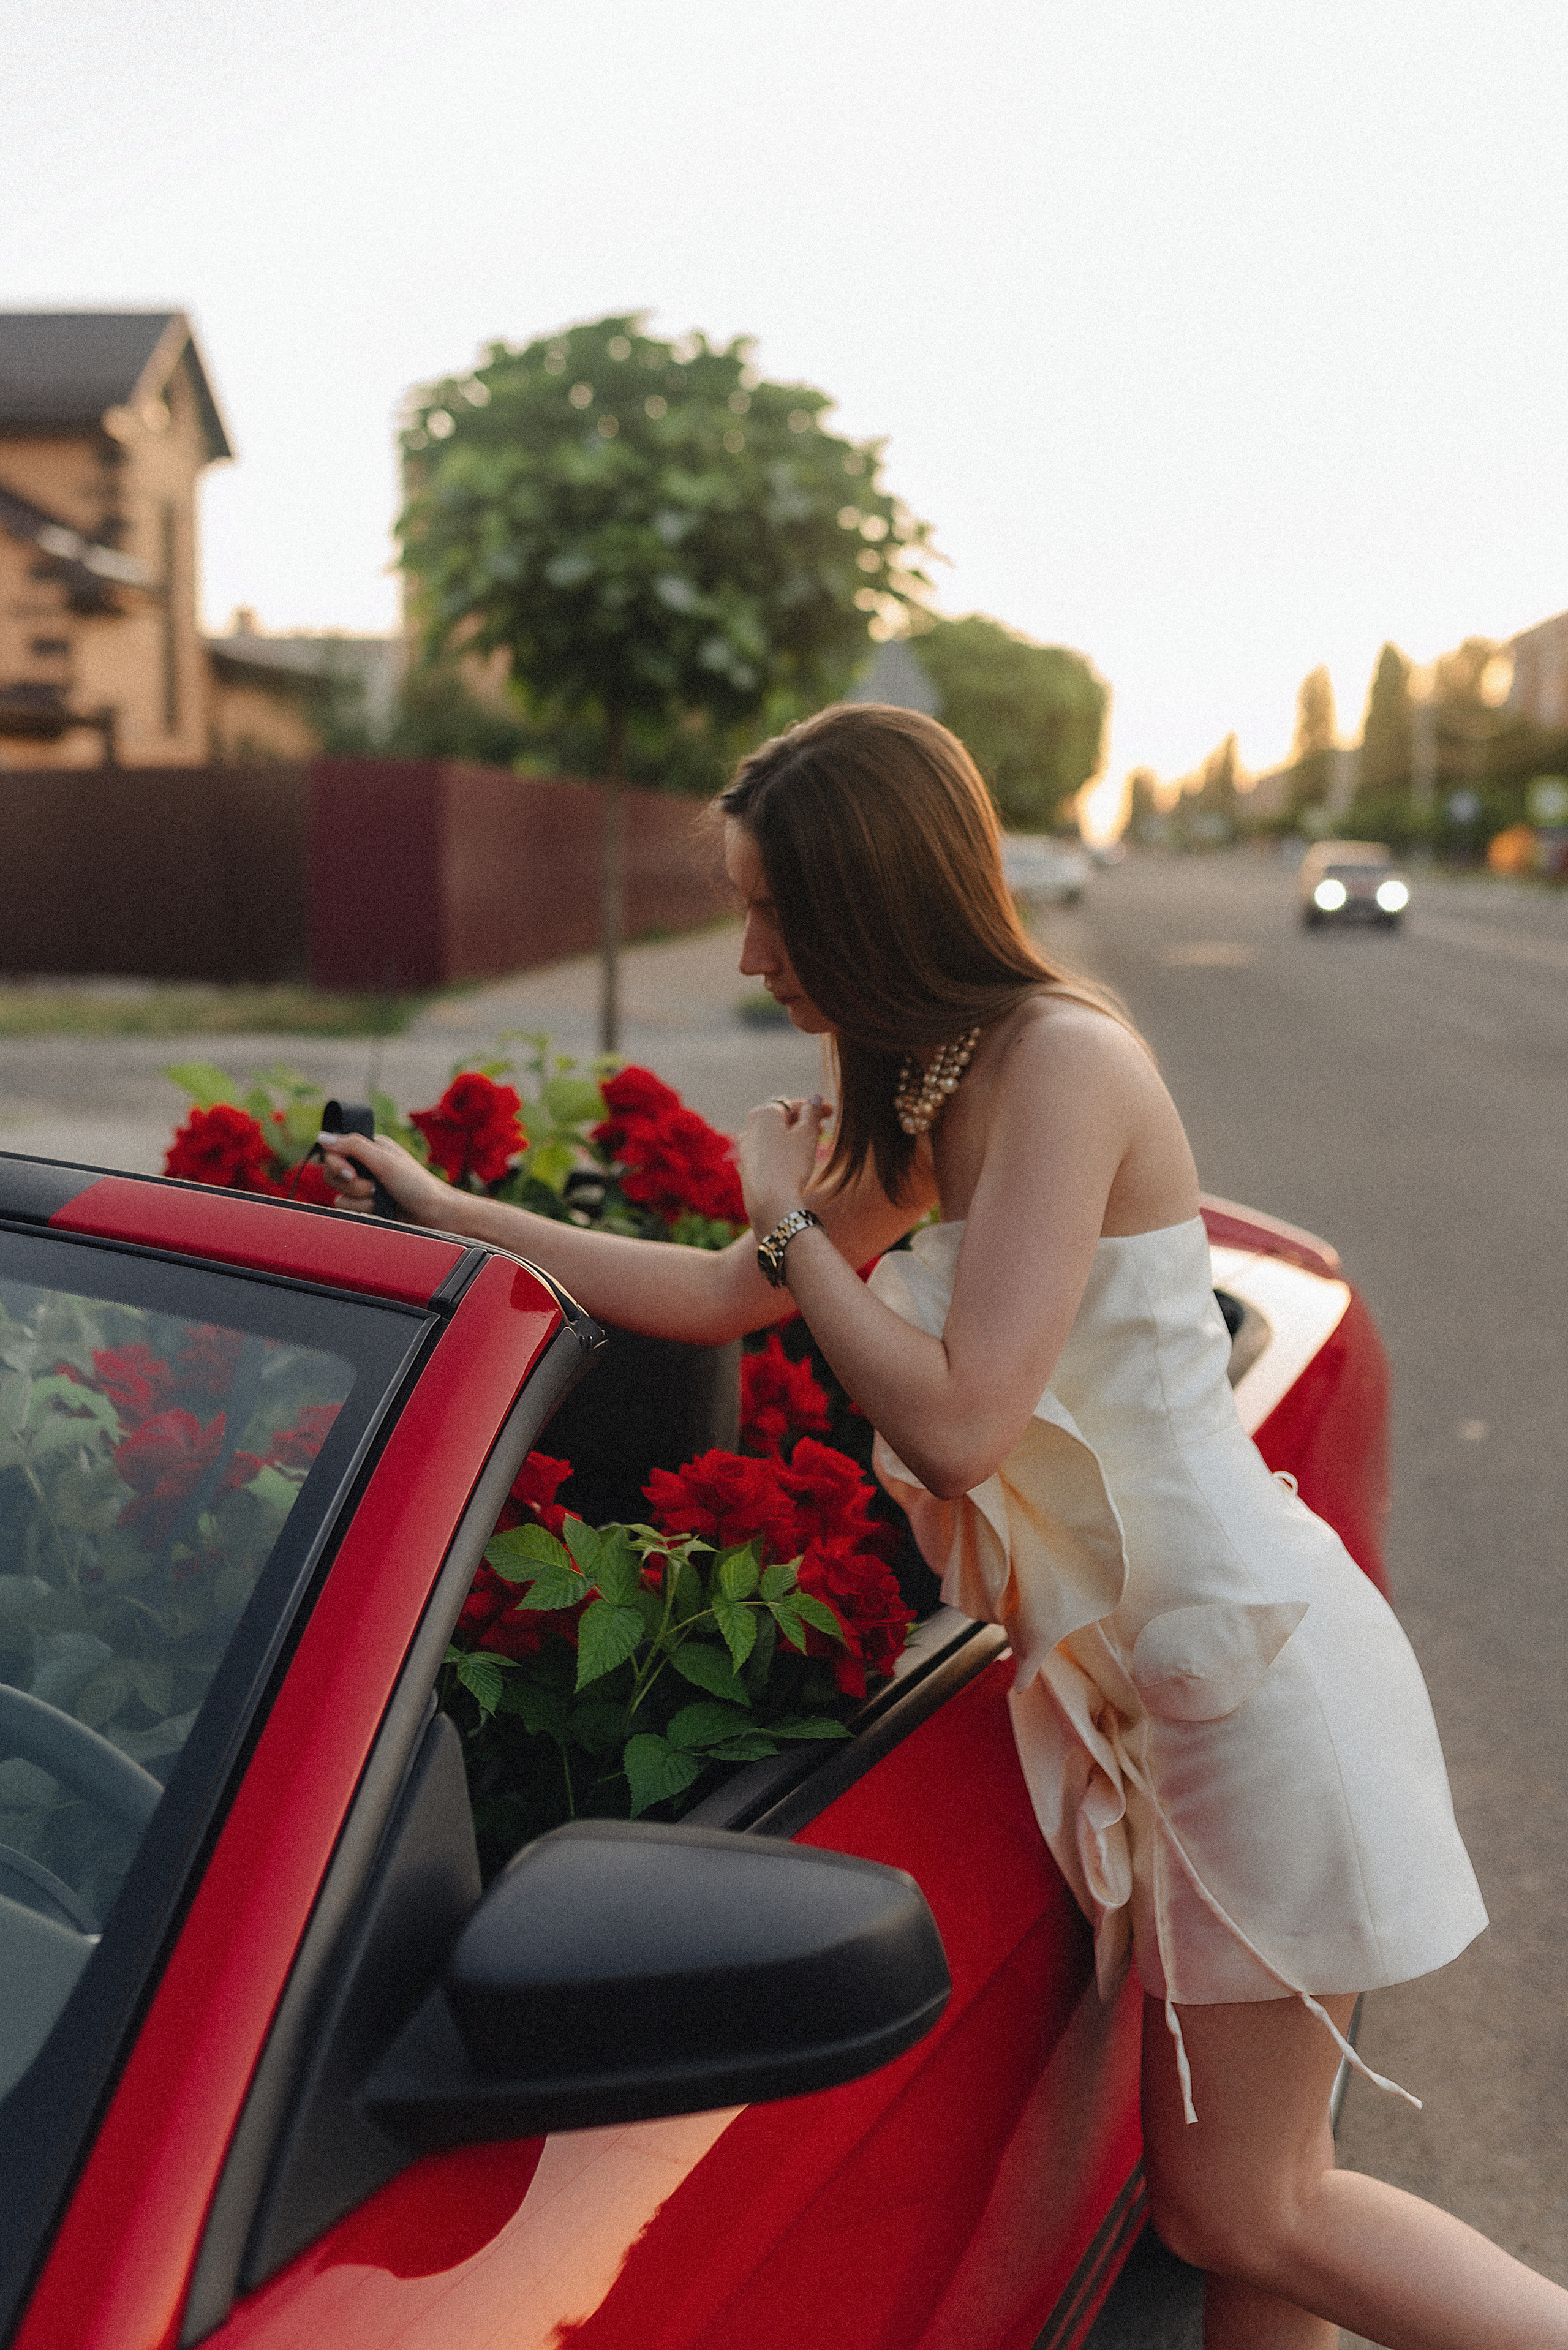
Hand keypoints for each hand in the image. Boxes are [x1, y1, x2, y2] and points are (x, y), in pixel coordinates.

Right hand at [315, 1131, 454, 1227]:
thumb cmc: (416, 1185)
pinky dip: (363, 1210)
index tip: (351, 1173)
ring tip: (381, 1199)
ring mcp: (364, 1187)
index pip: (333, 1150)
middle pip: (331, 1174)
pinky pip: (347, 1209)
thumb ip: (353, 1147)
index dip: (336, 1164)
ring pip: (339, 1195)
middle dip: (352, 1185)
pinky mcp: (366, 1205)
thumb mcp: (384, 1161)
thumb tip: (321, 1137)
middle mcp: (364, 1165)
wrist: (435, 1215)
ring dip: (360, 1200)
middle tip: (373, 1188)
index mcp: (369, 1148)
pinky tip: (381, 1210)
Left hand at [737, 1094, 829, 1236]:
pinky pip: (768, 1153)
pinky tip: (794, 1162)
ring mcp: (746, 1150)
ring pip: (773, 1137)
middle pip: (781, 1119)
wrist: (770, 1202)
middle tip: (823, 1127)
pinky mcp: (747, 1169)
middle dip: (802, 1121)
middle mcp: (749, 1128)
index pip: (792, 1105)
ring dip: (793, 1137)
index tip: (831, 1112)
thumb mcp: (807, 1136)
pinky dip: (783, 1152)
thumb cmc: (790, 1165)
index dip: (814, 1107)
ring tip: (811, 1144)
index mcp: (763, 1114)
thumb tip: (814, 1098)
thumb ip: (811, 1114)